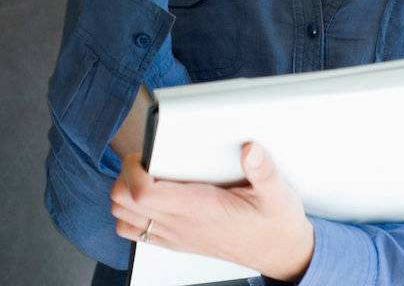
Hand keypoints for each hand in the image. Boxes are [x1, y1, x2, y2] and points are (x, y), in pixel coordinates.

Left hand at [110, 143, 315, 282]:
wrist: (280, 253)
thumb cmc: (274, 223)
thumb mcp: (277, 193)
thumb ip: (264, 170)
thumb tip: (250, 149)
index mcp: (198, 208)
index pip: (142, 193)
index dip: (133, 169)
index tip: (143, 152)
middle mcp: (181, 225)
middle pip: (123, 204)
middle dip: (124, 175)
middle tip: (143, 158)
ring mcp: (176, 236)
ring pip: (124, 220)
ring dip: (126, 195)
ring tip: (144, 174)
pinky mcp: (177, 242)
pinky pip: (138, 233)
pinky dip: (134, 214)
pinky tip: (152, 197)